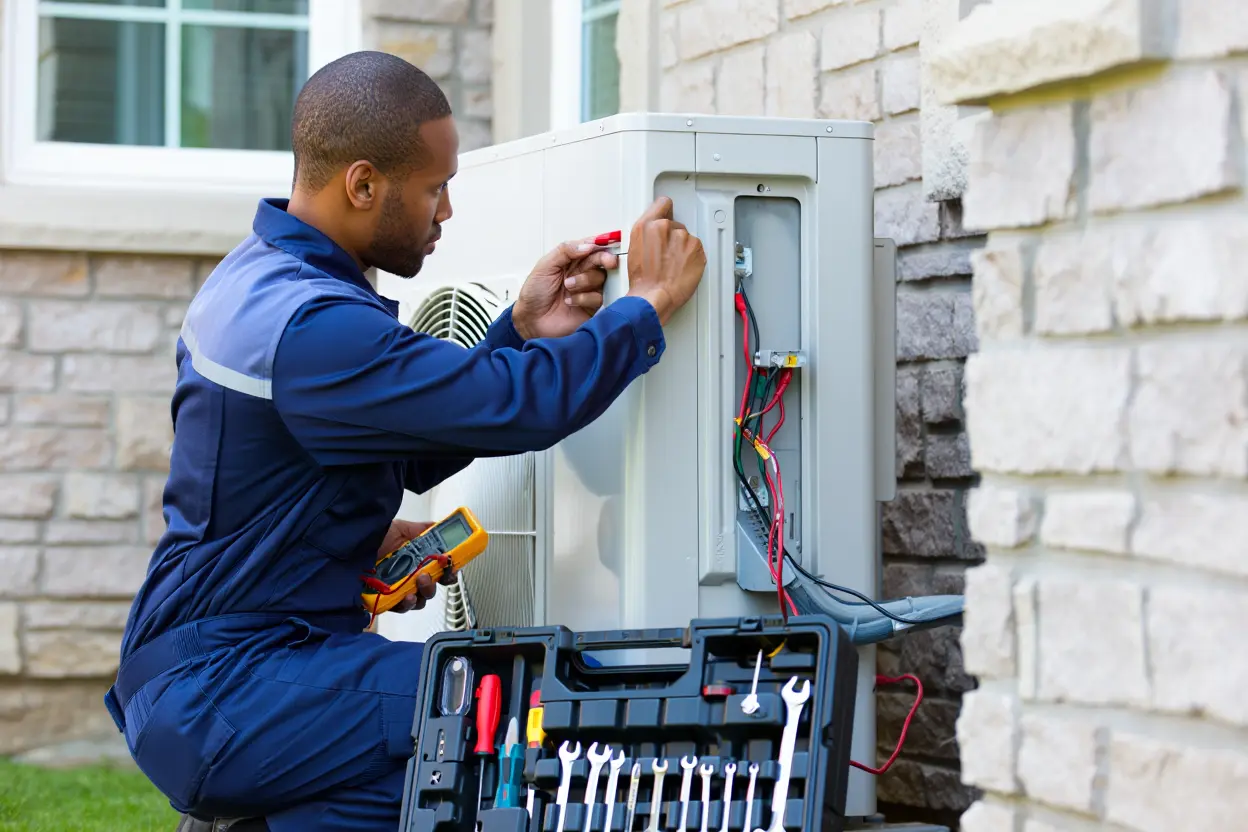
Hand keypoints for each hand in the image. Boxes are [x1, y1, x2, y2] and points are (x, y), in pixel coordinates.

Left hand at [378, 519, 457, 613]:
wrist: (349, 548)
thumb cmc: (374, 537)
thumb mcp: (401, 528)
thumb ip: (423, 529)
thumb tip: (441, 527)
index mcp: (415, 560)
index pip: (437, 570)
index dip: (447, 572)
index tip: (451, 568)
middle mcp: (407, 576)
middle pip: (430, 587)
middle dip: (434, 584)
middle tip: (428, 575)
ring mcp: (396, 589)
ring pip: (419, 600)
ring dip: (424, 593)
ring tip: (419, 582)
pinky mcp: (384, 600)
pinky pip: (401, 607)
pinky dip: (406, 604)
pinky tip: (406, 597)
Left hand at [511, 238, 619, 339]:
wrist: (531, 320)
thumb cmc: (534, 294)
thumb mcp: (544, 266)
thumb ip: (564, 251)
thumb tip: (586, 245)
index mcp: (571, 260)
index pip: (590, 247)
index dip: (599, 243)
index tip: (603, 243)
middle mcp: (581, 273)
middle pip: (601, 260)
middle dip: (605, 258)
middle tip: (607, 261)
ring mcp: (587, 289)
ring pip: (601, 278)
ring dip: (585, 280)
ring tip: (568, 286)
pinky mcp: (591, 306)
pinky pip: (598, 297)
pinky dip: (583, 298)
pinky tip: (570, 301)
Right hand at [624, 197, 705, 324]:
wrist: (654, 297)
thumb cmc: (643, 280)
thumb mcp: (634, 250)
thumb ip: (647, 234)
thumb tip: (655, 232)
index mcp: (646, 226)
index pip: (663, 203)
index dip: (666, 211)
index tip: (668, 214)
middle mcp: (664, 227)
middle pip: (675, 224)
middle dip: (672, 237)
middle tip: (665, 255)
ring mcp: (682, 237)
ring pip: (685, 237)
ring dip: (682, 248)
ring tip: (673, 264)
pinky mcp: (696, 248)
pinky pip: (695, 247)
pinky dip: (692, 257)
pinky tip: (682, 267)